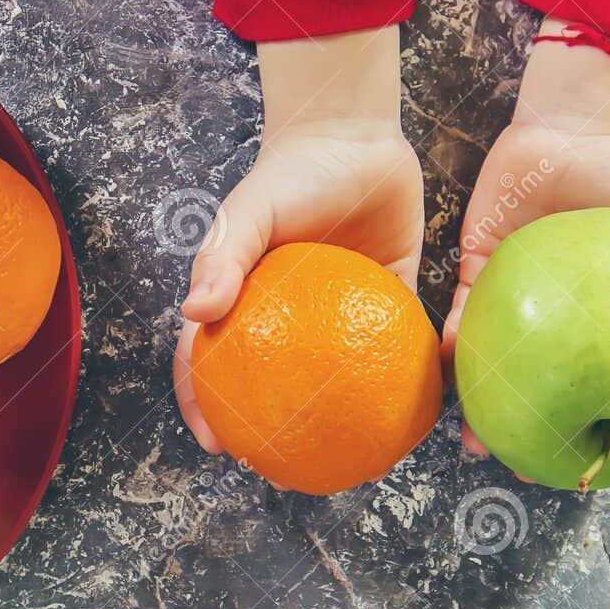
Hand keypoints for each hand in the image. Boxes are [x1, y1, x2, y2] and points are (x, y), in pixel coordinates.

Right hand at [173, 27, 424, 456]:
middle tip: (284, 473)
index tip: (219, 446)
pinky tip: (415, 419)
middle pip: (274, 388)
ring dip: (342, 426)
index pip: (211, 365)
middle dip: (275, 436)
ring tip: (353, 464)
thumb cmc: (291, 172)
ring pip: (336, 382)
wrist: (358, 134)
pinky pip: (396, 350)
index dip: (205, 409)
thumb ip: (222, 258)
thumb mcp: (247, 212)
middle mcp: (288, 319)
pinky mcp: (389, 302)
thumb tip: (194, 315)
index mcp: (245, 304)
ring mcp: (338, 316)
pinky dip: (404, 384)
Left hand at [441, 17, 609, 457]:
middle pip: (536, 386)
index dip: (593, 430)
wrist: (575, 129)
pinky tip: (448, 361)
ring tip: (472, 440)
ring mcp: (512, 300)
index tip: (584, 469)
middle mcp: (553, 322)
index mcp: (600, 322)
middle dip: (522, 431)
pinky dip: (452, 337)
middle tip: (512, 464)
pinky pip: (459, 311)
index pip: (598, 386)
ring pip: (490, 362)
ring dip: (477, 400)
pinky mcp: (475, 270)